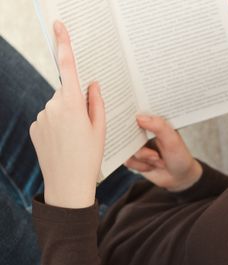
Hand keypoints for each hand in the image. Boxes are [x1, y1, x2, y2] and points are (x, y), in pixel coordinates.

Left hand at [29, 21, 105, 207]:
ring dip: (66, 116)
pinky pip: (48, 118)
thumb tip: (92, 83)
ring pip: (57, 106)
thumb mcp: (101, 129)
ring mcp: (41, 117)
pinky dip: (57, 125)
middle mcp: (53, 106)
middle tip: (87, 128)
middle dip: (76, 102)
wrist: (67, 185)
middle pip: (66, 92)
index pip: (69, 68)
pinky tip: (64, 143)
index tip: (59, 26)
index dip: (64, 45)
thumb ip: (97, 102)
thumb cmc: (89, 158)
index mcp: (72, 105)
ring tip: (75, 140)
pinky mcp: (34, 127)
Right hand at [124, 115, 202, 191]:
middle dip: (137, 143)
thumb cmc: (180, 156)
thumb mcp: (173, 140)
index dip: (130, 114)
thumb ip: (159, 127)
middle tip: (151, 150)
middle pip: (127, 131)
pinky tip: (152, 166)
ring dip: (143, 157)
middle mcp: (144, 133)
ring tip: (157, 159)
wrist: (179, 178)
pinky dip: (140, 166)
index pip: (138, 113)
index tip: (125, 115)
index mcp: (154, 123)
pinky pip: (128, 160)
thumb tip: (139, 117)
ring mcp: (138, 145)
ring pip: (128, 149)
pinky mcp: (134, 158)